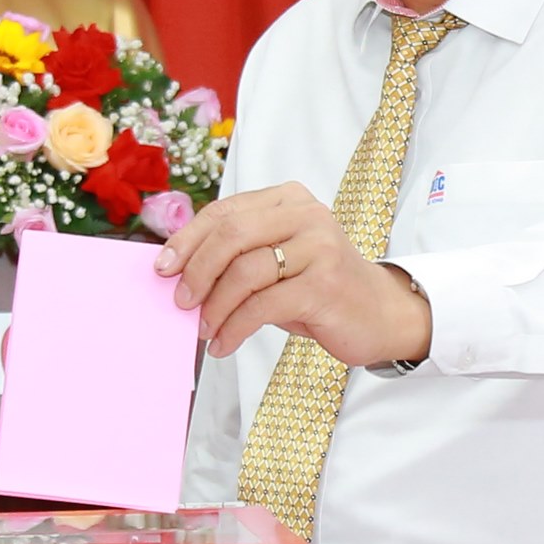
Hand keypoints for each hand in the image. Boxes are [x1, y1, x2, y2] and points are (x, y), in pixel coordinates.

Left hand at [159, 184, 430, 368]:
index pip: (225, 211)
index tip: (163, 268)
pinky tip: (224, 344)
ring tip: (205, 329)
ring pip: (245, 271)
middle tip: (180, 301)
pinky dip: (235, 328)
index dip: (188, 239)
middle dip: (197, 270)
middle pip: (231, 234)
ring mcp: (319, 248)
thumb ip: (239, 254)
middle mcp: (306, 215)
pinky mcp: (324, 285)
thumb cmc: (318, 288)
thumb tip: (177, 272)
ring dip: (215, 306)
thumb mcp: (279, 260)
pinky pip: (262, 305)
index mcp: (289, 199)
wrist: (380, 313)